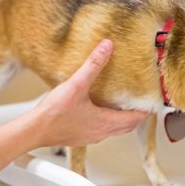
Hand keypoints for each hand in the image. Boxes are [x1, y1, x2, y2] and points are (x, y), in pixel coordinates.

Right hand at [32, 40, 148, 147]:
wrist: (33, 130)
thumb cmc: (53, 115)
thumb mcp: (76, 85)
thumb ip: (93, 65)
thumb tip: (106, 48)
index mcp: (105, 122)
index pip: (135, 118)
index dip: (145, 111)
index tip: (151, 104)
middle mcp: (100, 133)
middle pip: (126, 127)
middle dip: (135, 116)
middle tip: (139, 105)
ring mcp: (89, 137)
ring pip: (113, 131)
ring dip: (120, 120)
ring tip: (120, 107)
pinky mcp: (78, 137)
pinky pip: (99, 131)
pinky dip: (105, 123)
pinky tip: (95, 112)